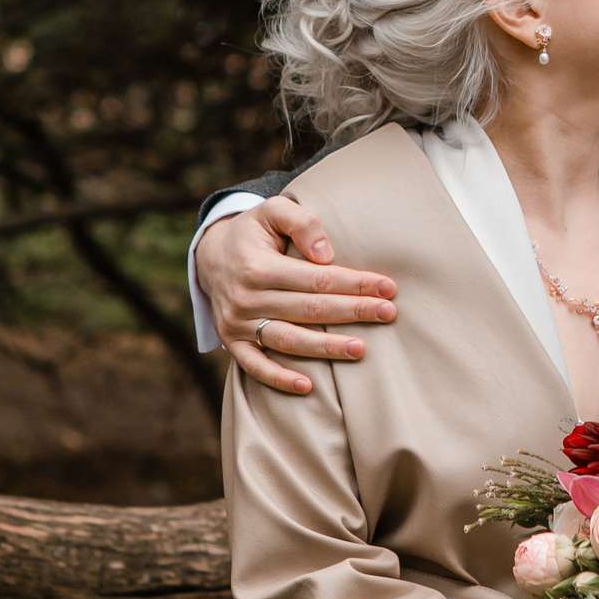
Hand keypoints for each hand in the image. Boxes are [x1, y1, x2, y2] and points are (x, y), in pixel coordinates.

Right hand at [196, 197, 397, 394]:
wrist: (210, 255)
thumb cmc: (254, 232)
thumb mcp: (273, 212)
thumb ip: (301, 222)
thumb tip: (326, 254)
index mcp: (258, 266)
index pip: (316, 279)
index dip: (354, 284)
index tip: (387, 288)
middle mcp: (246, 298)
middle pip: (309, 310)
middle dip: (353, 312)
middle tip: (388, 314)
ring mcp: (237, 324)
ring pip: (288, 340)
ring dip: (326, 348)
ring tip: (361, 349)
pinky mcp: (232, 342)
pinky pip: (254, 366)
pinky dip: (279, 378)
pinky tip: (307, 386)